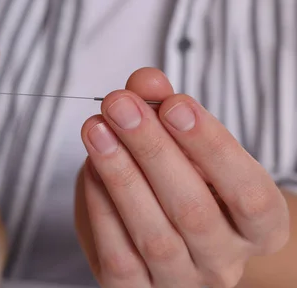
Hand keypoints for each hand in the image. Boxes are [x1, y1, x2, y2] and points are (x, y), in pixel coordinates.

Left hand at [74, 67, 289, 287]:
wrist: (162, 230)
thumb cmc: (183, 180)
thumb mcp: (183, 143)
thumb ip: (165, 109)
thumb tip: (145, 81)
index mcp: (258, 227)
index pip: (248, 192)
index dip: (211, 147)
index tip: (173, 104)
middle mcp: (225, 261)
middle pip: (194, 211)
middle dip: (152, 150)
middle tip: (119, 104)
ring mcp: (181, 282)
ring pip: (154, 235)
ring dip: (120, 174)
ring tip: (96, 128)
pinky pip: (118, 254)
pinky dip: (101, 204)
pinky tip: (91, 167)